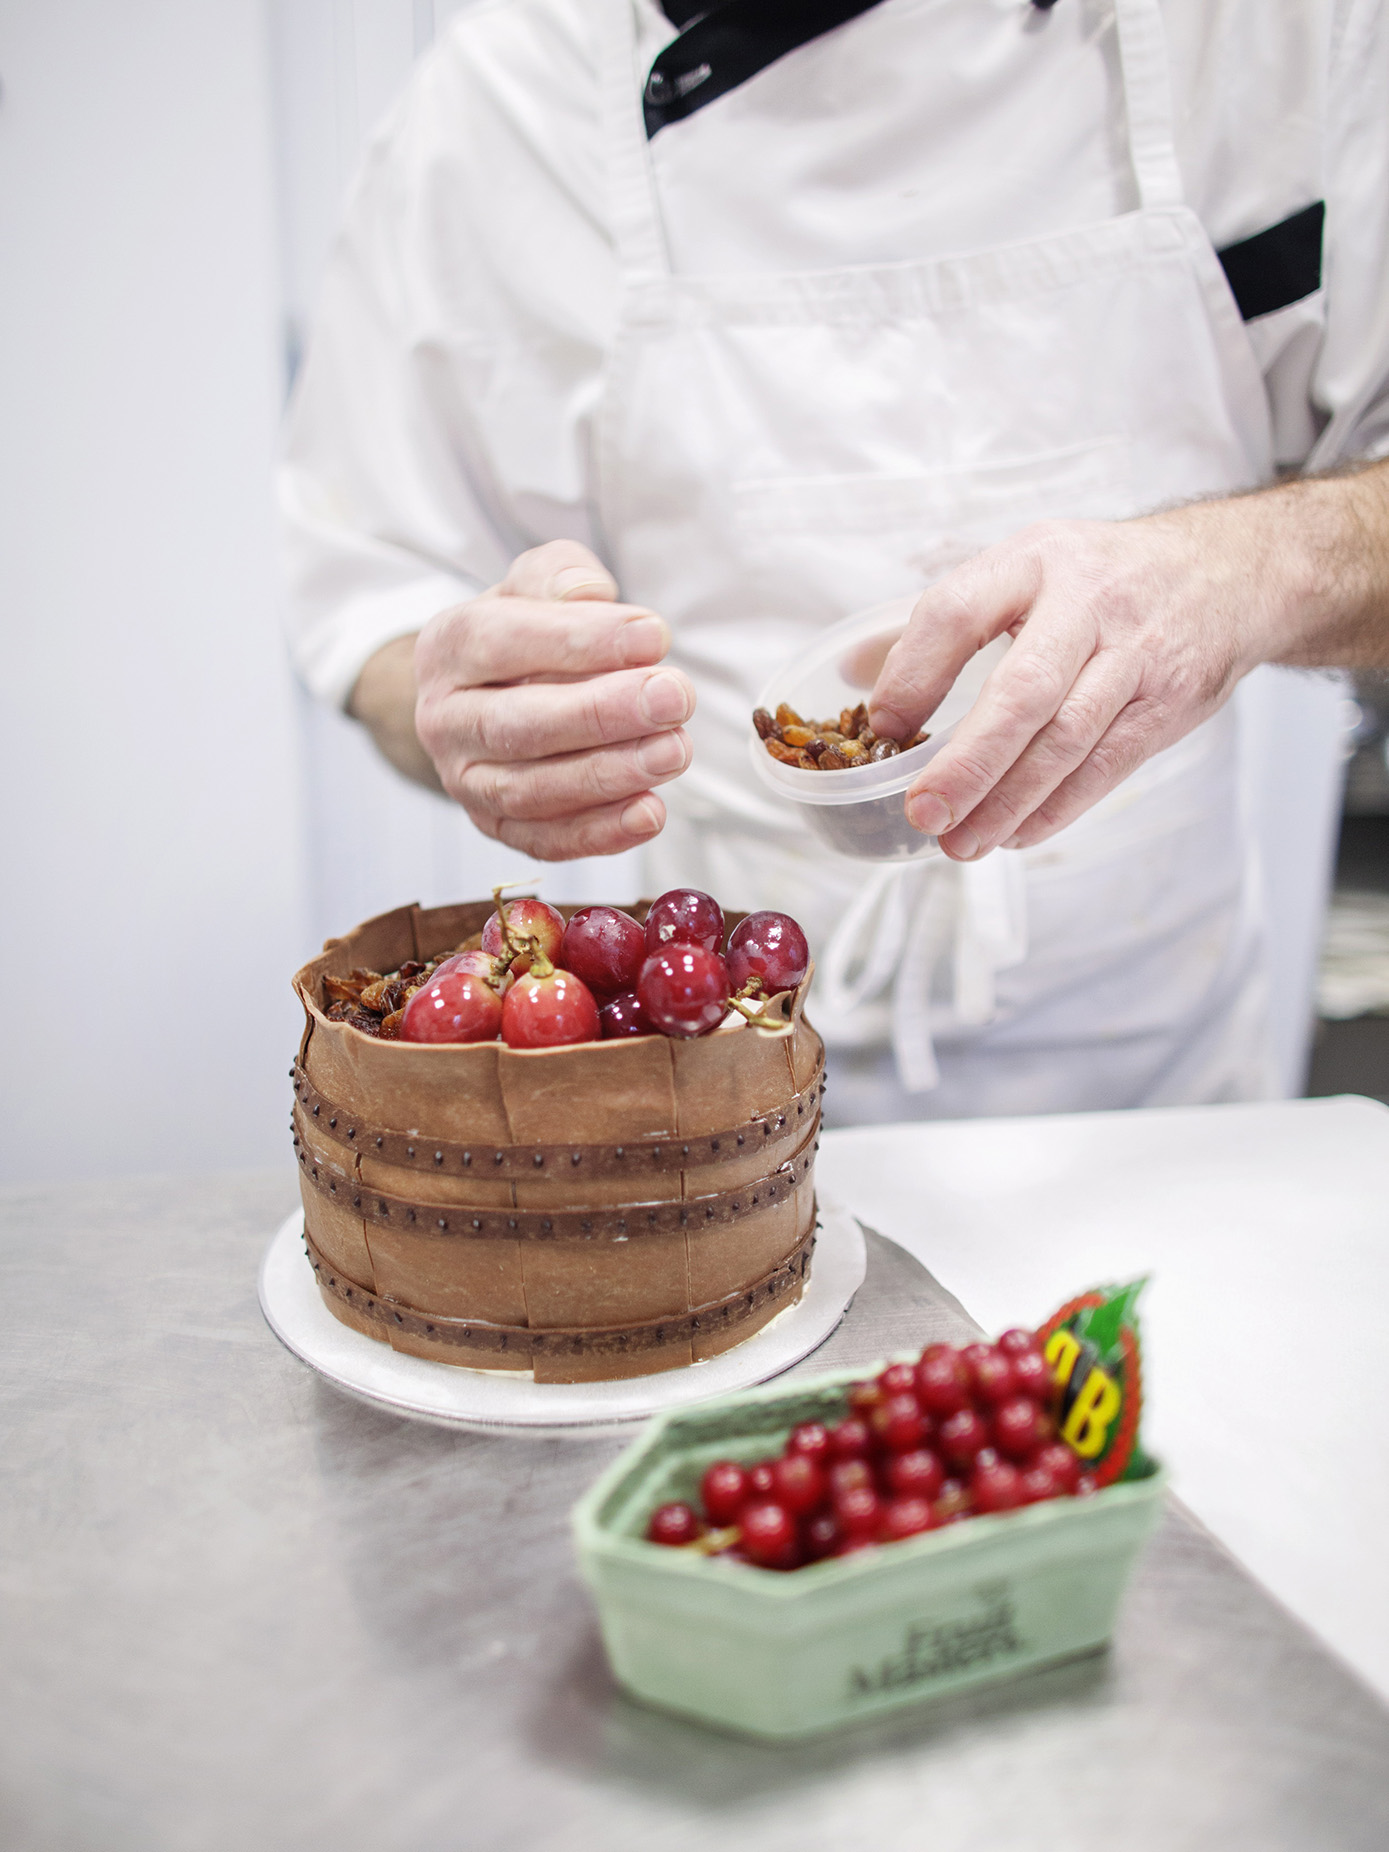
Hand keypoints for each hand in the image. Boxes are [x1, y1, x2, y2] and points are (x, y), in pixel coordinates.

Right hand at [412, 540, 694, 858]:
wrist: (484, 691)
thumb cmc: (523, 631)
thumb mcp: (535, 582)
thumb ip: (560, 576)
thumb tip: (588, 595)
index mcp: (447, 646)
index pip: (504, 642)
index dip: (580, 641)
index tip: (652, 637)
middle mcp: (444, 719)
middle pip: (518, 725)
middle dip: (602, 715)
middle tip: (673, 698)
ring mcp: (466, 780)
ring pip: (532, 791)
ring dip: (609, 776)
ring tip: (673, 751)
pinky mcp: (496, 826)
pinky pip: (544, 840)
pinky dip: (599, 833)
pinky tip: (651, 812)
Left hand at [867, 500, 1295, 859]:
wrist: (1228, 572)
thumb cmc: (1101, 579)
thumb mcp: (1025, 568)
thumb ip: (944, 623)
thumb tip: (852, 675)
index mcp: (1033, 560)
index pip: (958, 611)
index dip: (913, 674)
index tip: (880, 727)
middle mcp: (1088, 602)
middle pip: (1022, 692)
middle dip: (967, 762)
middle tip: (922, 812)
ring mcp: (1137, 653)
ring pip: (1067, 740)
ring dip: (1008, 801)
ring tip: (960, 842)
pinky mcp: (1171, 701)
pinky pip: (1107, 766)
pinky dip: (1057, 807)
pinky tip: (1016, 833)